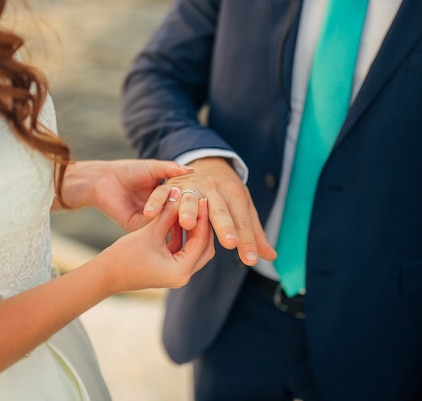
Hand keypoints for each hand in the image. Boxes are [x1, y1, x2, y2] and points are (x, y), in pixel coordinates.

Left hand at [53, 159, 192, 230]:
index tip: (208, 200)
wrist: (102, 178)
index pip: (182, 203)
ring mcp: (148, 221)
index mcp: (163, 199)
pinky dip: (162, 224)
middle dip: (189, 216)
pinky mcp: (136, 227)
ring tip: (191, 218)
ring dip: (177, 222)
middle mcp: (158, 212)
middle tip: (203, 214)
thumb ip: (171, 169)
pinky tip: (172, 221)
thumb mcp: (153, 168)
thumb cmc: (127, 170)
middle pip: (177, 217)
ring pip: (166, 224)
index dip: (194, 203)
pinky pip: (152, 228)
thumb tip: (192, 171)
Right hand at [101, 187, 214, 291]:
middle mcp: (182, 276)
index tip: (203, 199)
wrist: (104, 274)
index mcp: (181, 271)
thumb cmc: (124, 256)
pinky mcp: (167, 269)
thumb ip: (167, 214)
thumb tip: (180, 193)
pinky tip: (176, 218)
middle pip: (204, 248)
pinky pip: (181, 249)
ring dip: (192, 229)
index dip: (202, 219)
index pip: (201, 242)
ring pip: (194, 248)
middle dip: (203, 226)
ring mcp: (175, 273)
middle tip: (201, 204)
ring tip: (190, 208)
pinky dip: (181, 235)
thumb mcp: (149, 232)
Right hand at [152, 157, 275, 265]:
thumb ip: (254, 233)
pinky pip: (161, 194)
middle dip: (224, 226)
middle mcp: (215, 190)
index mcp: (235, 196)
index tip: (251, 260)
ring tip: (187, 224)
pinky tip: (150, 215)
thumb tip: (271, 257)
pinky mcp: (172, 185)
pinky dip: (155, 203)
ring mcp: (192, 186)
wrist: (207, 162)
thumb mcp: (243, 208)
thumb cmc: (227, 193)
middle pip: (220, 210)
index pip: (243, 221)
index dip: (247, 240)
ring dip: (188, 211)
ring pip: (190, 199)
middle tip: (230, 242)